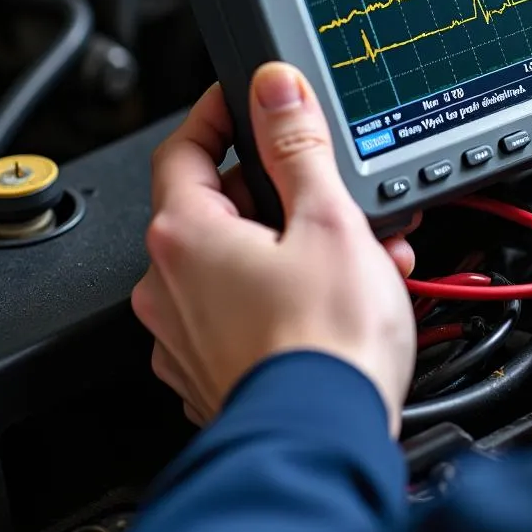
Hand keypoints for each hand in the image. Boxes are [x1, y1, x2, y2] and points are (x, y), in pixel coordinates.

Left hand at [131, 64, 416, 434]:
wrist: (325, 442)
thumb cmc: (324, 341)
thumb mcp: (326, 219)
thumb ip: (296, 145)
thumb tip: (275, 88)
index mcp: (185, 236)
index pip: (183, 146)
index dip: (218, 112)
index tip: (250, 98)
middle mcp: (169, 285)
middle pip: (221, 206)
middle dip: (287, 193)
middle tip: (337, 195)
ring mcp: (186, 333)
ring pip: (240, 260)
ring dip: (298, 245)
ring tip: (362, 256)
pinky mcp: (211, 369)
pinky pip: (244, 308)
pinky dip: (287, 292)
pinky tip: (339, 299)